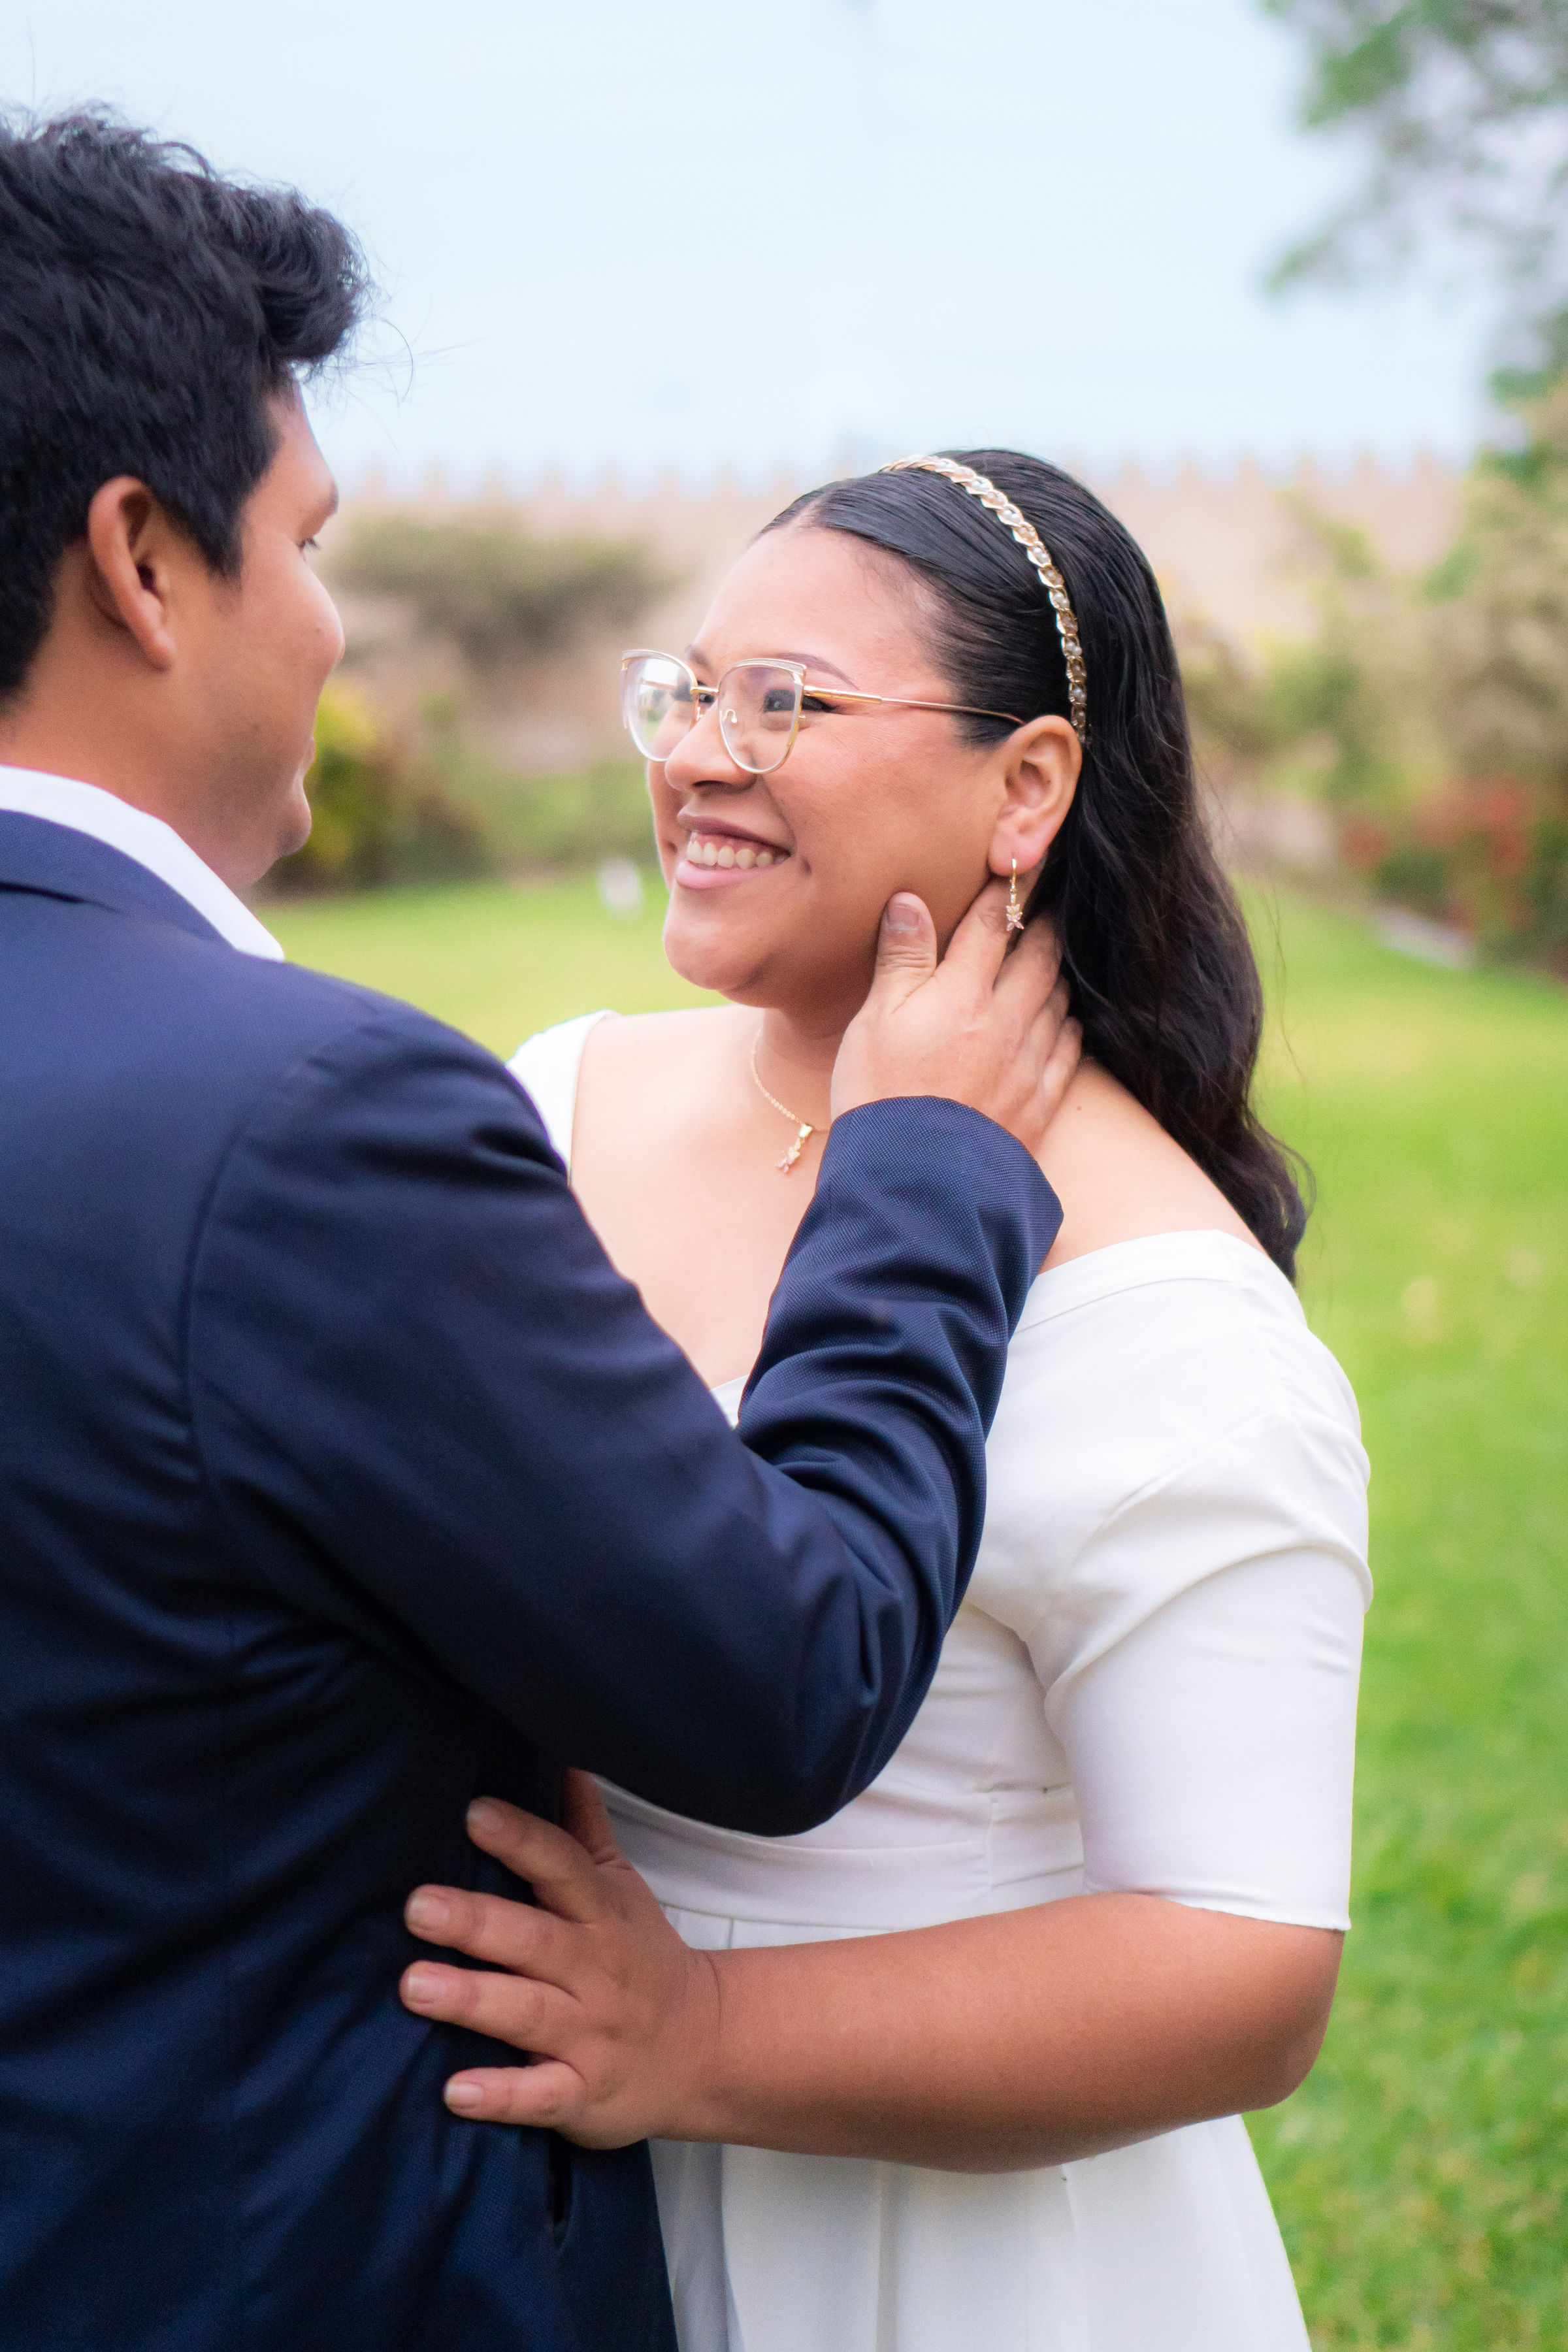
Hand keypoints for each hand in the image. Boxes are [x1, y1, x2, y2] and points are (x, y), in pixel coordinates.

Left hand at [400, 1772, 716, 2143]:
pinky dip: (502, 2096)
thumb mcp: (621, 1887)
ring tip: (413, 1986)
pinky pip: (542, 2097)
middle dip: (477, 1922)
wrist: (704, 2049)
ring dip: (473, 2000)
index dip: (522, 1839)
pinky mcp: (584, 2094)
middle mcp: (595, 1970)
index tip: (475, 1814)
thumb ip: (584, 1827)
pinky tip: (456, 2093)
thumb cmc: (642, 1957)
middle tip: (418, 1906)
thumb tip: (562, 1757)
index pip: (562, 1867)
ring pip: (529, 2014)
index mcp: (602, 1914)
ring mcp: (591, 2035)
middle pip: (535, 1940)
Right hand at [831, 881, 1080, 1159]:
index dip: (1005, 889)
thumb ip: (900, 957)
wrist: (914, 1178)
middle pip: (1038, 956)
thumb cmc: (880, 1093)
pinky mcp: (1038, 1102)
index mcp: (961, 991)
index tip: (1020, 860)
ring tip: (1053, 958)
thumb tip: (911, 899)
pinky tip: (1065, 1022)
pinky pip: (1068, 1052)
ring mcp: (1028, 1061)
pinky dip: (1068, 1028)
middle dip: (1043, 925)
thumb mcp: (875, 1018)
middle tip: (1048, 904)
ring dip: (1056, 974)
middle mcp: (1005, 1019)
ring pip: (1057, 1000)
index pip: (991, 924)